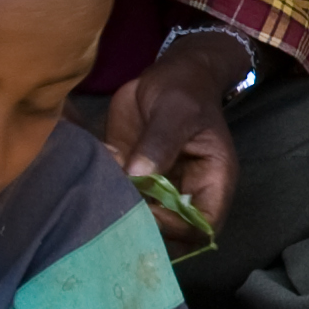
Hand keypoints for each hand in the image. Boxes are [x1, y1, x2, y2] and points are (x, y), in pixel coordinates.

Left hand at [99, 33, 249, 245]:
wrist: (167, 74)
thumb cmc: (184, 90)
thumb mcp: (176, 111)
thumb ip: (159, 143)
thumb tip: (138, 176)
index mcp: (212, 181)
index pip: (203, 225)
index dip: (178, 227)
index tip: (148, 209)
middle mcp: (187, 192)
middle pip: (173, 235)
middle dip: (146, 229)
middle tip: (119, 213)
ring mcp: (159, 189)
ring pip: (144, 222)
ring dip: (122, 215)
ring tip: (103, 195)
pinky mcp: (134, 180)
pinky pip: (121, 198)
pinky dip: (105, 193)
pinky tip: (96, 174)